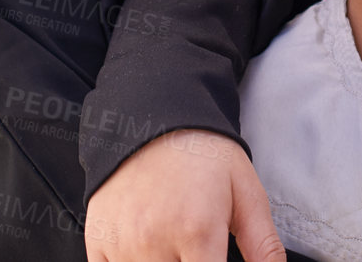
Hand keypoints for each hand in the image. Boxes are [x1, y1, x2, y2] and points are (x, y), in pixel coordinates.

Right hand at [85, 129, 283, 261]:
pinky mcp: (97, 243)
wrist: (153, 114)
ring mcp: (122, 244)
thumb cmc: (203, 153)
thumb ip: (263, 243)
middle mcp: (155, 242)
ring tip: (174, 242)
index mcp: (198, 231)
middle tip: (193, 248)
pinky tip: (145, 249)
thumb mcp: (245, 189)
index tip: (214, 260)